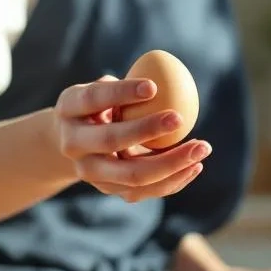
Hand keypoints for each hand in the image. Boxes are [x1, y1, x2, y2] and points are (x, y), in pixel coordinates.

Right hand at [54, 75, 209, 202]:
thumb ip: (127, 88)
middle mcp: (73, 144)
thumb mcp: (104, 90)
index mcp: (68, 110)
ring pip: (131, 175)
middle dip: (146, 130)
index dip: (122, 92)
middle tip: (179, 118)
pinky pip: (144, 191)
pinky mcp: (108, 189)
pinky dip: (172, 181)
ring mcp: (89, 172)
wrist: (74, 143)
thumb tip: (165, 79)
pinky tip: (194, 166)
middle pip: (110, 140)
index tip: (153, 86)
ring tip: (201, 148)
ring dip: (171, 164)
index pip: (94, 98)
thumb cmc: (98, 106)